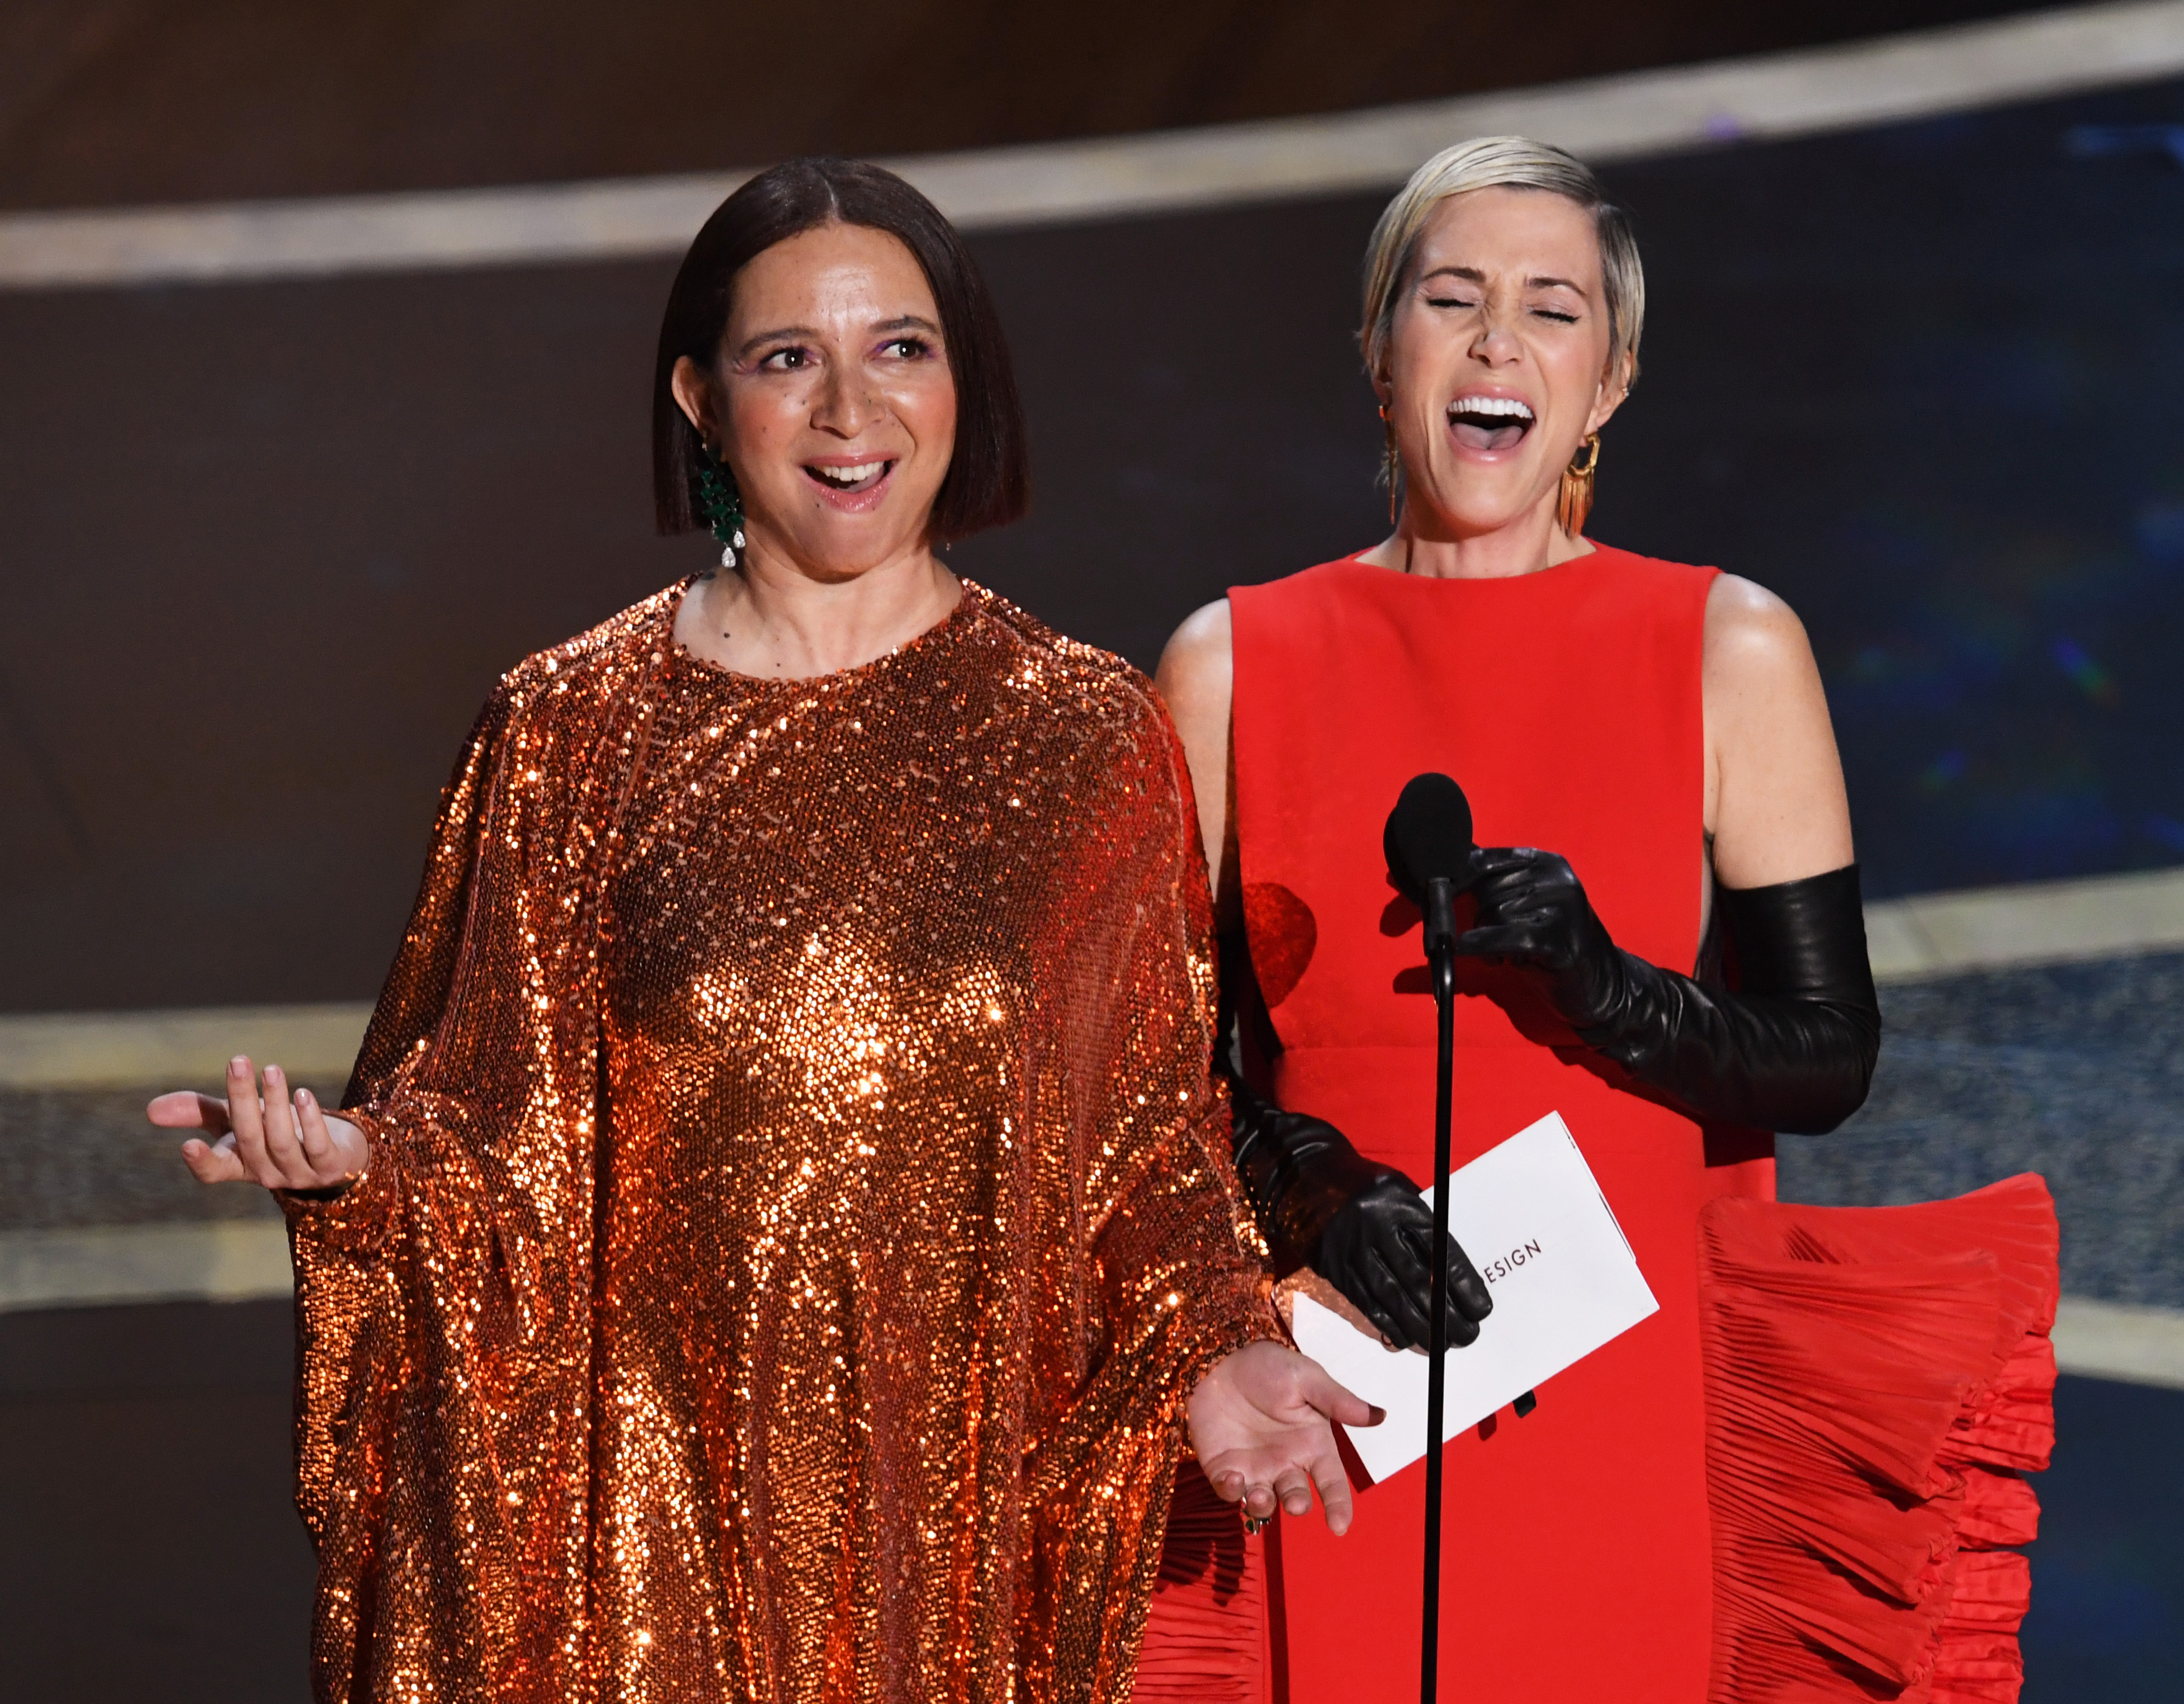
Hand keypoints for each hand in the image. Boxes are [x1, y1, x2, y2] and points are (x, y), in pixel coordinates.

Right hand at [150, 1055, 369, 1192]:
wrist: (333, 1155)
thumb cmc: (274, 1132)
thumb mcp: (235, 1122)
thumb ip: (198, 1112)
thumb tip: (150, 1109)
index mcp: (237, 1164)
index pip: (214, 1171)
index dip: (201, 1162)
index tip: (187, 1145)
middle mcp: (266, 1173)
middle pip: (250, 1139)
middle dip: (242, 1101)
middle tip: (237, 1062)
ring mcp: (299, 1173)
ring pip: (282, 1140)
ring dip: (276, 1103)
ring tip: (272, 1070)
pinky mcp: (330, 1167)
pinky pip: (318, 1146)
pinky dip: (311, 1120)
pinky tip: (303, 1094)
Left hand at [1186, 1341, 1380, 1534]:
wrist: (1222, 1357)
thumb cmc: (1268, 1366)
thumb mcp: (1306, 1378)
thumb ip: (1337, 1400)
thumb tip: (1378, 1416)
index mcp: (1312, 1444)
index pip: (1331, 1482)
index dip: (1338, 1506)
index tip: (1339, 1527)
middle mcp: (1285, 1463)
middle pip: (1297, 1497)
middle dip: (1297, 1505)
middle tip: (1295, 1504)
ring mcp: (1254, 1469)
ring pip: (1263, 1503)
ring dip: (1263, 1506)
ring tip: (1261, 1496)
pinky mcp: (1224, 1469)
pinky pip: (1229, 1491)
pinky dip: (1231, 1492)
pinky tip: (1233, 1479)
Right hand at [1318, 1170, 1490, 1352]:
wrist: (1304, 1178)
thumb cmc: (1365, 1186)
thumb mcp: (1399, 1190)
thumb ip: (1422, 1225)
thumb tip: (1450, 1274)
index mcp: (1398, 1202)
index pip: (1438, 1249)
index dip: (1462, 1283)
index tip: (1481, 1307)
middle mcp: (1373, 1225)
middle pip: (1417, 1279)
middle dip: (1446, 1314)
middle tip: (1467, 1334)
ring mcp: (1350, 1248)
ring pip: (1391, 1297)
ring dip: (1419, 1326)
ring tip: (1441, 1344)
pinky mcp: (1332, 1267)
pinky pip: (1364, 1302)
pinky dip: (1387, 1324)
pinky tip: (1405, 1338)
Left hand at [1456, 846, 1630, 1028]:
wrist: (1602, 985)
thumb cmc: (1553, 944)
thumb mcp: (1526, 906)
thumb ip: (1493, 886)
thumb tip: (1443, 872)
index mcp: (1546, 863)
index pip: (1484, 861)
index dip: (1458, 883)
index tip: (1442, 901)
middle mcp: (1557, 879)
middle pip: (1486, 891)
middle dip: (1478, 919)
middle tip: (1489, 943)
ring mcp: (1564, 908)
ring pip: (1494, 914)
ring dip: (1487, 942)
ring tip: (1505, 955)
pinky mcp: (1562, 940)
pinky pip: (1509, 937)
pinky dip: (1486, 946)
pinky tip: (1489, 959)